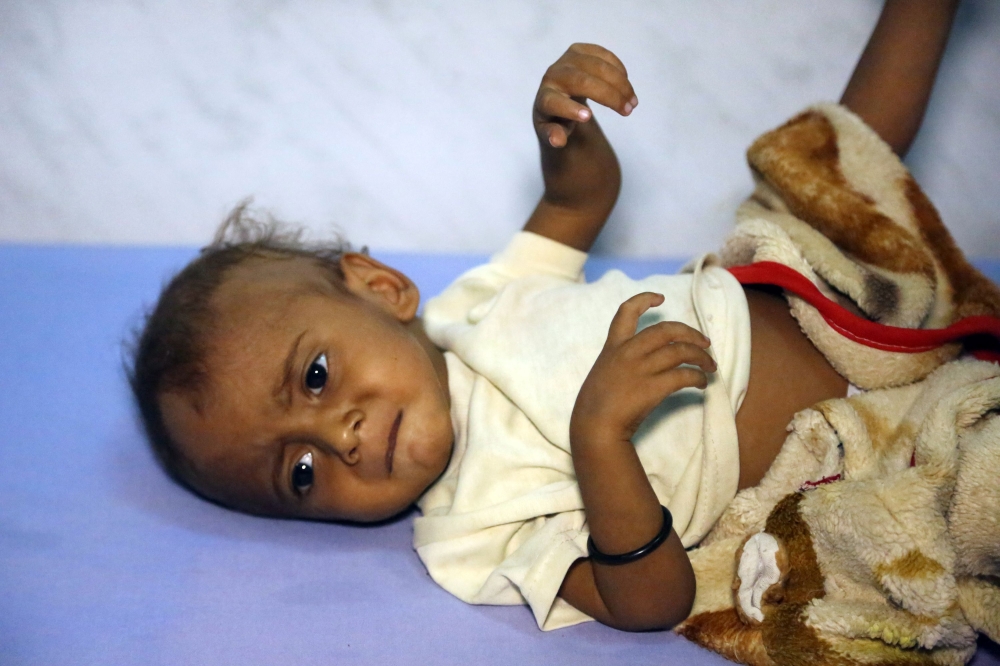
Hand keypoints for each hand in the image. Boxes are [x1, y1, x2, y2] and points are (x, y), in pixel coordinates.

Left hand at [533, 43, 637, 148]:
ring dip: (619, 83)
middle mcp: (552, 76)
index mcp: (544, 98)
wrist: (557, 95)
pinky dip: (617, 68)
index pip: (553, 102)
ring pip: (596, 66)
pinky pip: (602, 55)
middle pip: (581, 82)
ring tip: (633, 102)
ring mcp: (566, 60)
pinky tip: (626, 83)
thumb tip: (558, 140)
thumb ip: (554, 136)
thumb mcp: (553, 132)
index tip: (588, 118)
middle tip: (628, 111)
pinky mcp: (578, 50)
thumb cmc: (556, 118)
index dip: (569, 108)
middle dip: (608, 95)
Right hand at [571, 292, 715, 445]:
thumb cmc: (594, 406)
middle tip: (705, 343)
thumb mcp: (602, 373)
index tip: (661, 298)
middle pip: (666, 329)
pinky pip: (684, 375)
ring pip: (680, 351)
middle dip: (690, 333)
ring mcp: (641, 368)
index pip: (627, 312)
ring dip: (701, 357)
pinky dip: (698, 378)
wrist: (594, 427)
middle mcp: (628, 352)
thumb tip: (645, 365)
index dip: (644, 300)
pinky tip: (702, 384)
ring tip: (710, 366)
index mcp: (613, 346)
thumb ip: (620, 363)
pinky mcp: (654, 386)